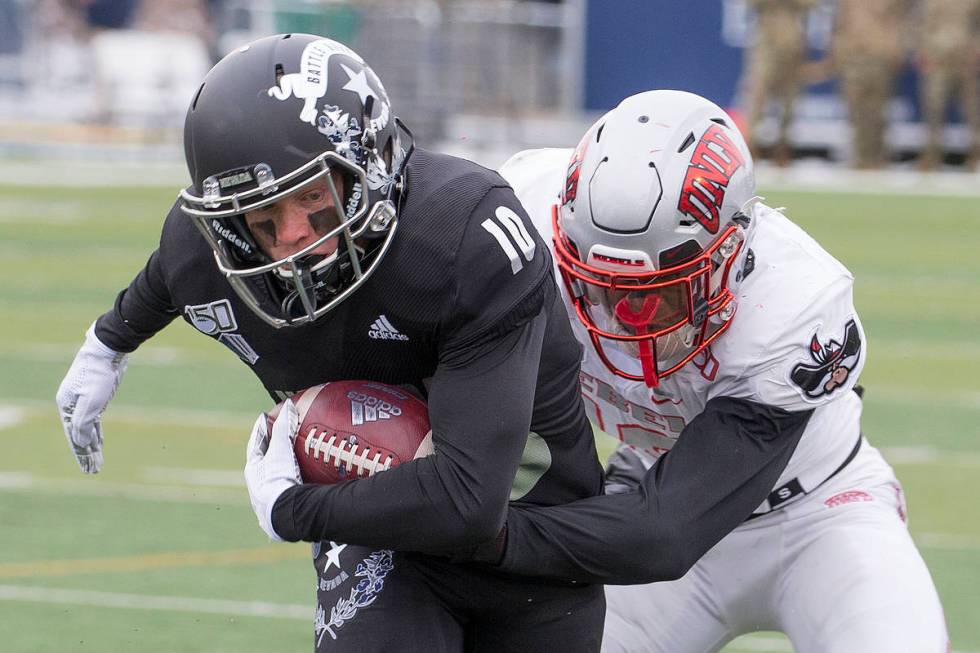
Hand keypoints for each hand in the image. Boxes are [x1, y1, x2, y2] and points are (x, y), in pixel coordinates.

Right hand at [55, 323, 127, 473]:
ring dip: (92, 446)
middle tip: (94, 471)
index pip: (74, 438)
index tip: (89, 470)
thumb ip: (84, 423)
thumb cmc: (98, 375)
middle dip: (87, 454)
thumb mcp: (92, 400)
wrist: (106, 351)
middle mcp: (72, 407)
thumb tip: (80, 442)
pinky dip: (96, 433)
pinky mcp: (95, 398)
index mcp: (67, 407)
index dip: (82, 455)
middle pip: (79, 436)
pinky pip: (93, 421)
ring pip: (87, 429)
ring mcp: (83, 402)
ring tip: (97, 462)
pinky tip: (99, 442)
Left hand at [244, 399, 301, 540]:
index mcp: (253, 472)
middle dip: (273, 452)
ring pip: (277, 482)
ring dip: (285, 472)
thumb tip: (288, 405)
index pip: (255, 445)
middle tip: (283, 439)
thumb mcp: (280, 450)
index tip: (265, 419)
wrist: (285, 515)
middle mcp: (258, 488)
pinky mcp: (283, 515)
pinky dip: (299, 488)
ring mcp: (270, 503)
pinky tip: (311, 486)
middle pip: (265, 464)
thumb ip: (283, 427)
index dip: (261, 431)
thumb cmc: (278, 480)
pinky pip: (292, 496)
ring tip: (299, 462)